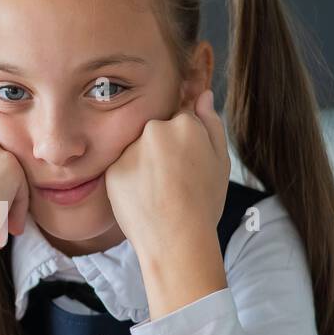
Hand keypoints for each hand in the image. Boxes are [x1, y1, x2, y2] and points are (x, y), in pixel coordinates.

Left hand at [105, 89, 230, 316]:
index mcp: (184, 124)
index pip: (181, 121)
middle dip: (162, 151)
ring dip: (143, 164)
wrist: (176, 240)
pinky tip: (142, 199)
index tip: (187, 166)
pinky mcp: (113, 168)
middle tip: (173, 182)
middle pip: (156, 132)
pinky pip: (122, 168)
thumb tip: (204, 94)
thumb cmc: (203, 204)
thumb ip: (211, 124)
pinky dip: (129, 181)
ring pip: (137, 150)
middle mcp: (154, 129)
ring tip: (157, 193)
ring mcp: (131, 148)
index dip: (185, 145)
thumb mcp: (220, 162)